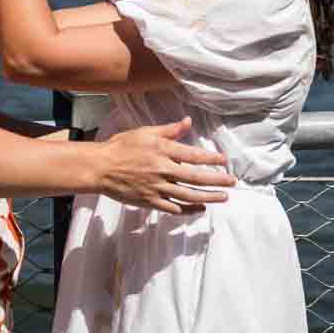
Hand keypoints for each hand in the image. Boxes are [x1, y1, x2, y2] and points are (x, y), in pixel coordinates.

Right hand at [92, 117, 234, 213]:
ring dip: (208, 197)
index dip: (211, 159)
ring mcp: (157, 188)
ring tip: (223, 197)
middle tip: (232, 181)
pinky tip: (200, 209)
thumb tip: (188, 122)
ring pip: (188, 195)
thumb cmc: (122, 147)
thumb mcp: (146, 132)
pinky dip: (189, 210)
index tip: (224, 161)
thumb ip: (170, 130)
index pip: (194, 156)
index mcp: (162, 151)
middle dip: (217, 180)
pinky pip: (174, 208)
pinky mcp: (150, 202)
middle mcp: (162, 170)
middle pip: (196, 178)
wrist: (100, 167)